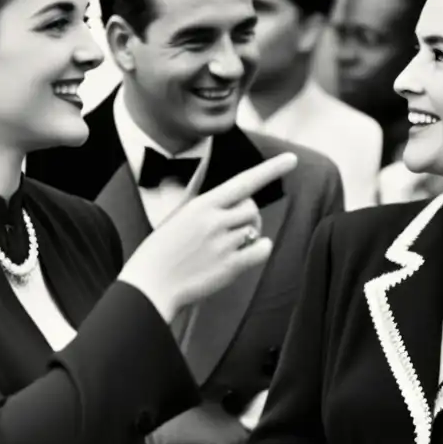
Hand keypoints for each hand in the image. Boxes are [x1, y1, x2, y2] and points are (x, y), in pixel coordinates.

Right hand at [119, 153, 297, 320]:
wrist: (150, 283)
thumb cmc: (162, 249)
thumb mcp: (178, 215)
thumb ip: (201, 197)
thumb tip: (207, 172)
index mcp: (202, 204)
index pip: (244, 181)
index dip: (271, 169)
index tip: (291, 160)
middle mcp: (215, 221)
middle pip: (252, 207)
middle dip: (248, 214)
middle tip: (234, 227)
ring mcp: (223, 244)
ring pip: (255, 227)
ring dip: (250, 233)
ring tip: (230, 244)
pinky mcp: (230, 267)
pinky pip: (262, 249)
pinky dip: (260, 249)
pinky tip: (247, 253)